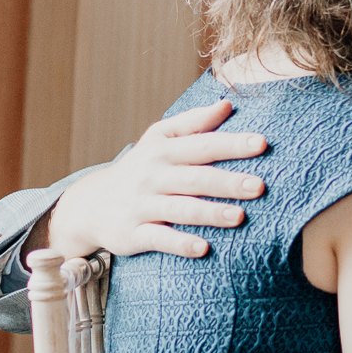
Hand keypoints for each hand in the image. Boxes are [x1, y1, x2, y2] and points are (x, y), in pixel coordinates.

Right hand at [36, 100, 267, 259]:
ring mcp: (141, 206)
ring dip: (209, 213)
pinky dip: (180, 244)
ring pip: (179, 209)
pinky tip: (203, 248)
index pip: (202, 145)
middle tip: (259, 186)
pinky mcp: (132, 234)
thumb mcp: (159, 139)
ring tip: (239, 217)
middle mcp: (152, 177)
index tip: (261, 143)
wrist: (90, 204)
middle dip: (227, 182)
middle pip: (194, 178)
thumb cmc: (141, 168)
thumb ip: (194, 122)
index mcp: (163, 151)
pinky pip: (158, 239)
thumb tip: (227, 104)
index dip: (231, 144)